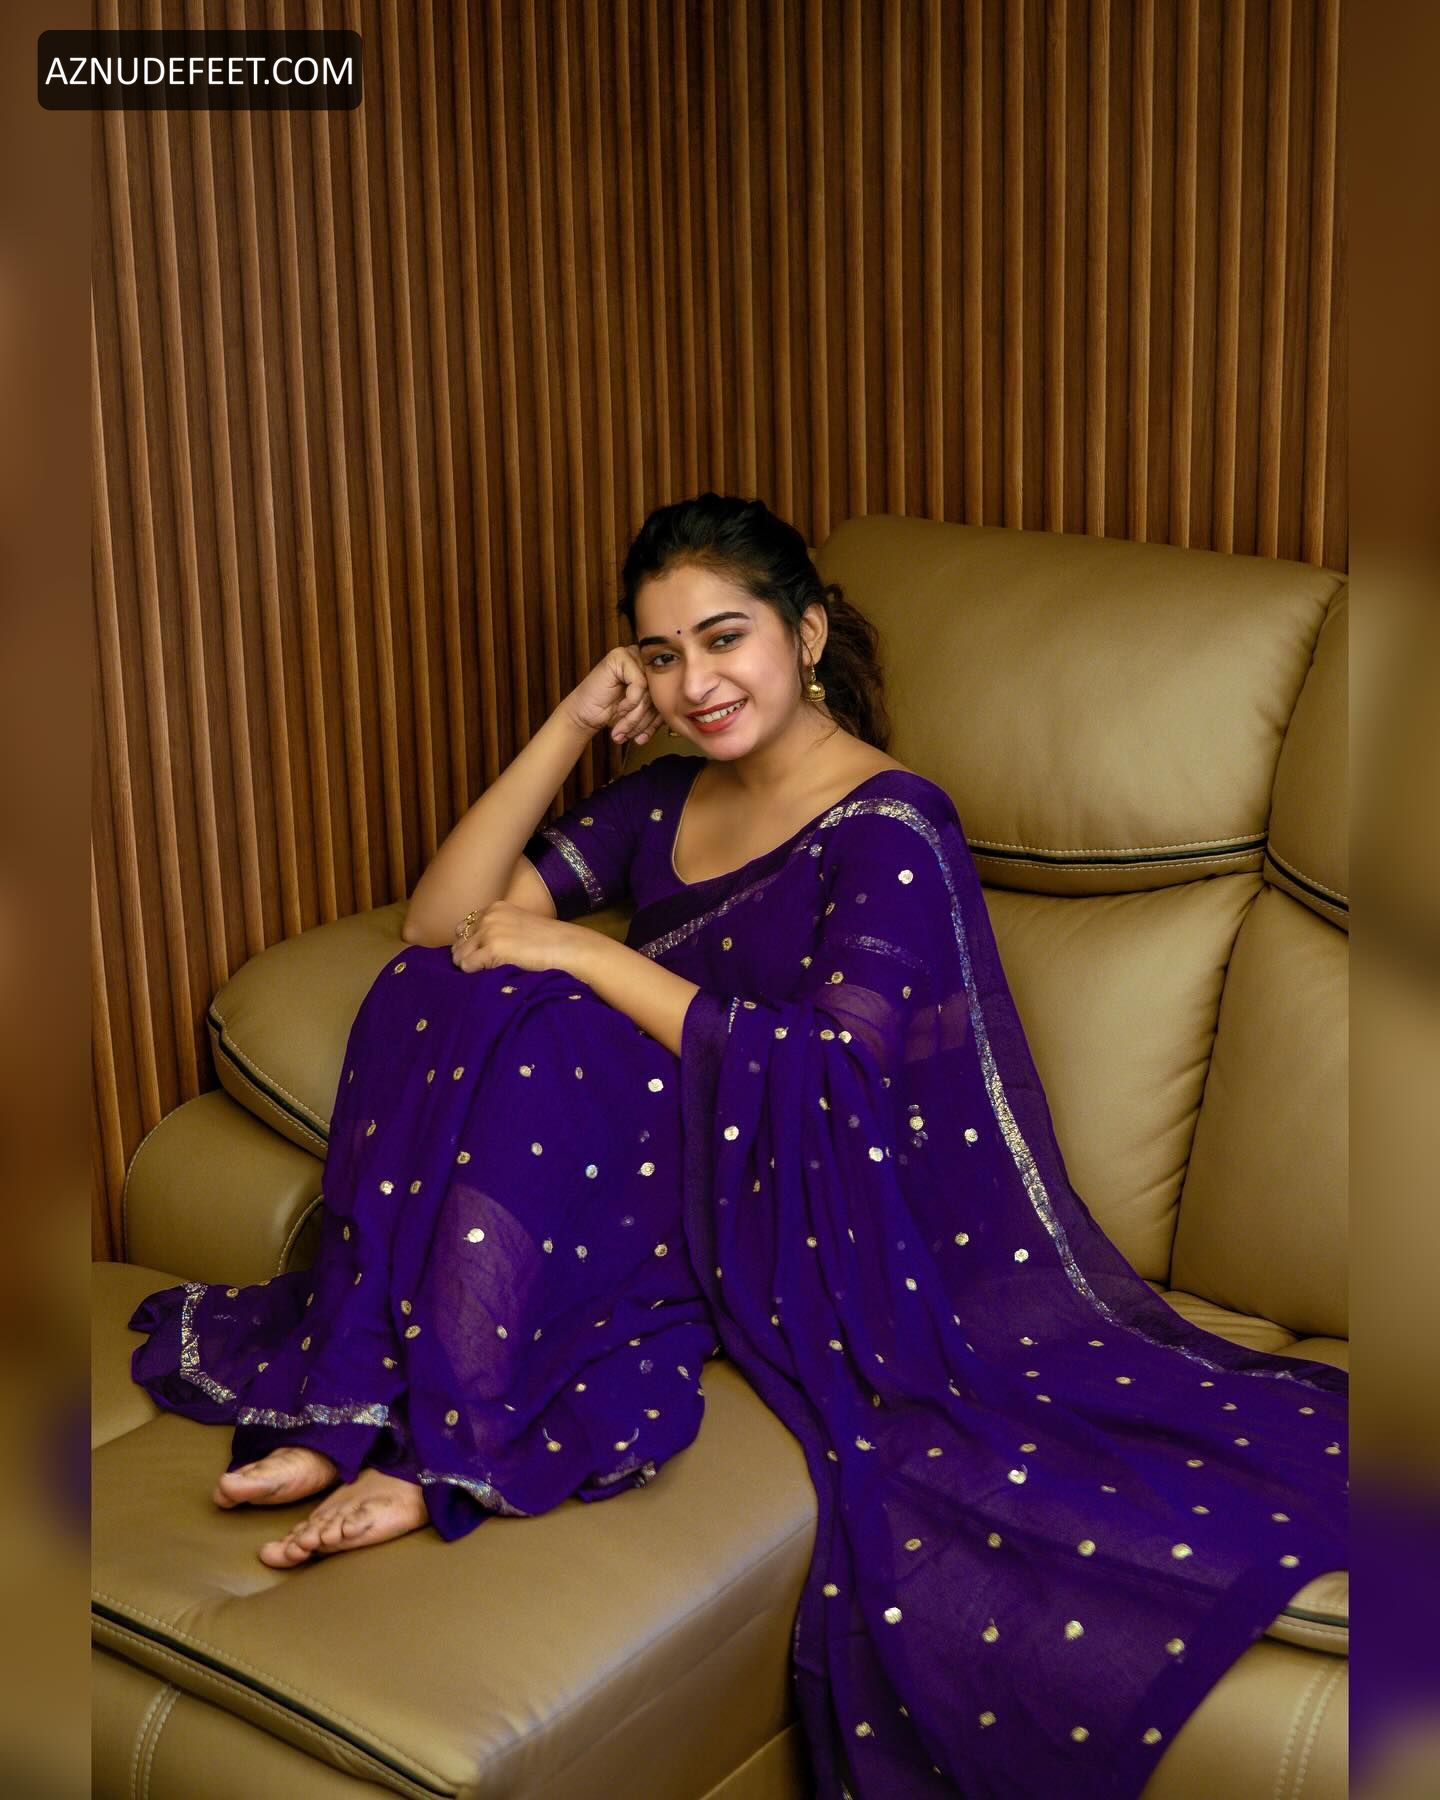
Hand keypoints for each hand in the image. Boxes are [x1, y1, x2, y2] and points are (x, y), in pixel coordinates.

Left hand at [451, 900, 588, 977]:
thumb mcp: (519, 926)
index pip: (464, 928)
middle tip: (484, 968)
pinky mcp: (492, 948)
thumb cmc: (549, 942)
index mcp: (495, 908)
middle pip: (458, 942)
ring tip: (489, 973)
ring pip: (459, 956)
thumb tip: (476, 949)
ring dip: (470, 967)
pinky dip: (475, 974)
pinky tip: (492, 974)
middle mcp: (488, 916)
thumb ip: (498, 930)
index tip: (481, 957)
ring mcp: (489, 931)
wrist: (568, 947)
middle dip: (467, 957)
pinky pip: (467, 966)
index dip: (469, 945)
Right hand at [563, 645, 662, 745]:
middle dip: (645, 721)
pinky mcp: (621, 657)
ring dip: (636, 716)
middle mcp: (644, 660)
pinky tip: (619, 709)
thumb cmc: (611, 713)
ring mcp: (632, 655)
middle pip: (658, 693)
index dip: (656, 720)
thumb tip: (680, 714)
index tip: (644, 737)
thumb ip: (660, 710)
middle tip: (634, 737)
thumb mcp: (642, 714)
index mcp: (652, 671)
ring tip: (624, 729)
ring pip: (649, 691)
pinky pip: (639, 684)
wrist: (584, 715)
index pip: (665, 695)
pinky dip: (630, 702)